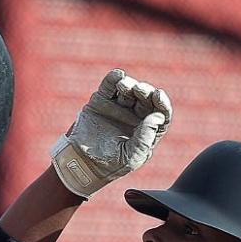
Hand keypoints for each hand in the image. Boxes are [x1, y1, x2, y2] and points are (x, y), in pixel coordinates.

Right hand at [51, 69, 171, 198]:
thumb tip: (157, 117)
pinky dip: (113, 79)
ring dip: (130, 85)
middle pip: (145, 99)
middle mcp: (134, 116)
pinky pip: (109, 87)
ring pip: (129, 90)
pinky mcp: (101, 101)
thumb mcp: (130, 157)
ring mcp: (117, 107)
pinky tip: (118, 75)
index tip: (158, 95)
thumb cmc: (108, 165)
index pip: (159, 113)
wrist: (79, 164)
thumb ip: (145, 139)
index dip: (161, 102)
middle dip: (145, 92)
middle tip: (139, 90)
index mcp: (145, 130)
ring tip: (125, 86)